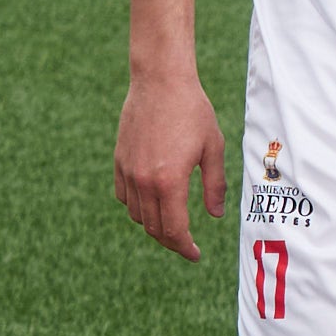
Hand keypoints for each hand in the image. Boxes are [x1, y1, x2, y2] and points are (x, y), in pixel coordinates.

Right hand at [115, 70, 228, 259]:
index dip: (185, 248)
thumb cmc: (193, 111)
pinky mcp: (119, 161)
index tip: (195, 254)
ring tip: (172, 224)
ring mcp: (128, 172)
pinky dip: (137, 207)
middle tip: (187, 244)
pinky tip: (152, 204)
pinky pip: (123, 197)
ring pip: (137, 215)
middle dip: (172, 241)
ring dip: (154, 226)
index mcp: (169, 181)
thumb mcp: (213, 148)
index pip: (174, 230)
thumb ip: (215, 186)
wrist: (160, 81)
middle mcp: (144, 181)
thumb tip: (216, 216)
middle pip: (154, 228)